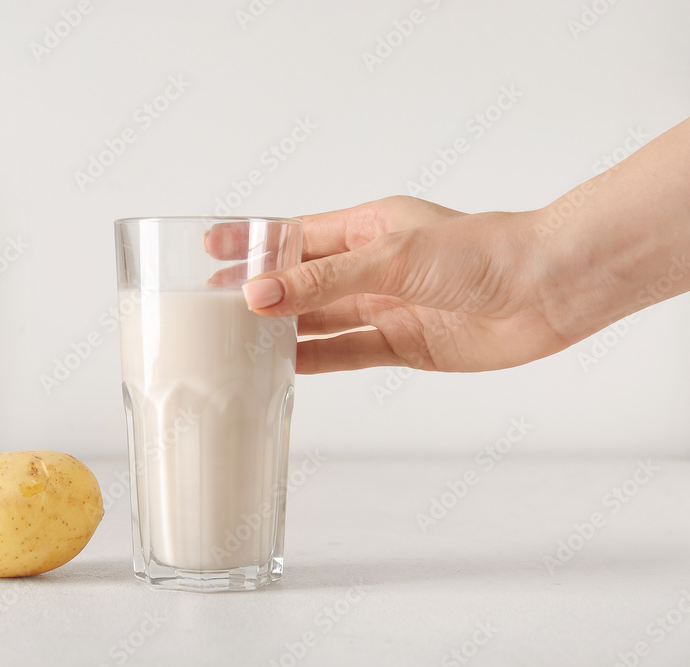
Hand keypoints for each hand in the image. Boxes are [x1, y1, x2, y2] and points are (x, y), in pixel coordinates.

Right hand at [232, 196, 572, 373]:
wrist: (545, 291)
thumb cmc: (481, 252)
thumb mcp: (390, 257)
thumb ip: (323, 281)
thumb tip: (260, 295)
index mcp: (368, 227)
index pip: (296, 236)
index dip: (254, 243)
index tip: (213, 249)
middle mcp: (373, 267)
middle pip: (302, 281)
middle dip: (260, 291)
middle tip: (210, 304)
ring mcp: (386, 306)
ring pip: (320, 319)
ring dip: (282, 329)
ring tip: (234, 339)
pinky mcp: (403, 344)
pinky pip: (347, 352)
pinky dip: (314, 360)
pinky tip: (283, 364)